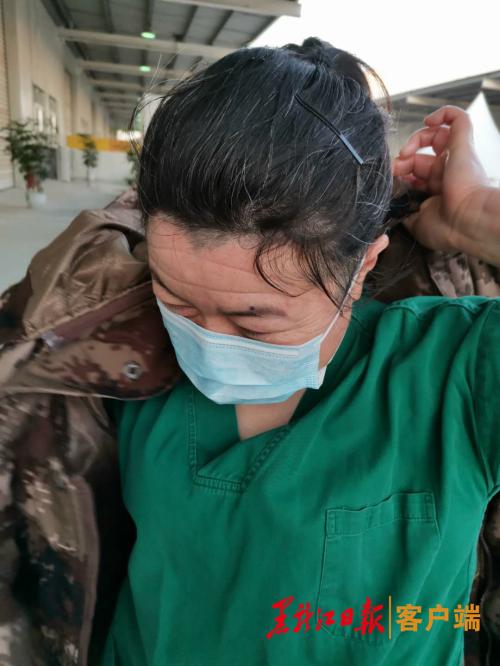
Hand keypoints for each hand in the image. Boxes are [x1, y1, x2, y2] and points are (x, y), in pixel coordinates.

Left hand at [392, 105, 489, 252]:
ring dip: (415, 138)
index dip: (401, 174)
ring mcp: (456, 157)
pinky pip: (459, 118)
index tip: (392, 181)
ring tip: (406, 151)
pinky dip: (444, 113)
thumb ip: (406, 213)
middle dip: (402, 160)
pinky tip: (429, 120)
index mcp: (438, 190)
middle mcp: (448, 172)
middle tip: (395, 168)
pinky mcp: (464, 144)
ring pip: (436, 134)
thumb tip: (397, 208)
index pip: (416, 173)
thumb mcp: (417, 224)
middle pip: (420, 156)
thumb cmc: (445, 227)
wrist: (467, 221)